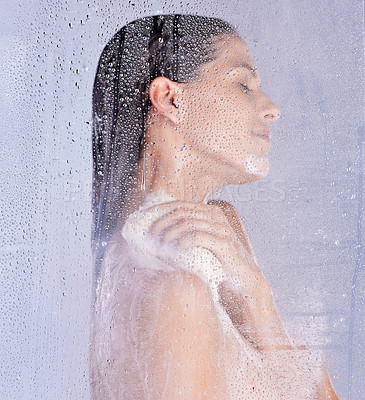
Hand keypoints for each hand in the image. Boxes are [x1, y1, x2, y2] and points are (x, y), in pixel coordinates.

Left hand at [143, 199, 291, 349]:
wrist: (243, 282)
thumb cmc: (217, 263)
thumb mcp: (198, 245)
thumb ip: (184, 235)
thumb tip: (155, 234)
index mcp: (209, 212)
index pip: (179, 204)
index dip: (159, 210)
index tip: (142, 218)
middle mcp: (216, 217)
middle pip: (182, 212)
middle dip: (162, 222)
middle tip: (150, 237)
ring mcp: (221, 229)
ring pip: (189, 222)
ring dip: (170, 233)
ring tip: (159, 245)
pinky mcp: (224, 244)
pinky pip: (200, 237)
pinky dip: (184, 241)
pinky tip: (176, 249)